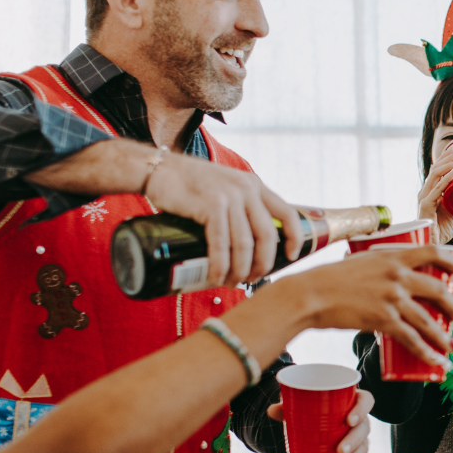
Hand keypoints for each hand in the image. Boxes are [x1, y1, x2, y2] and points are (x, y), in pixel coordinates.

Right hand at [141, 150, 304, 285]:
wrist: (158, 169)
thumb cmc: (189, 185)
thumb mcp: (224, 187)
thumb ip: (239, 205)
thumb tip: (249, 243)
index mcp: (255, 185)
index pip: (287, 213)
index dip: (294, 238)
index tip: (291, 257)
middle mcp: (247, 189)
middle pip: (268, 236)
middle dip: (263, 264)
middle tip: (252, 279)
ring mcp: (230, 196)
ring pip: (245, 244)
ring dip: (241, 270)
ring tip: (232, 282)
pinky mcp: (211, 204)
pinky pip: (222, 243)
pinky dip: (221, 265)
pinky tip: (217, 276)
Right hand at [234, 245, 452, 362]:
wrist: (310, 294)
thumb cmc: (330, 279)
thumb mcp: (360, 262)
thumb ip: (380, 267)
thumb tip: (389, 276)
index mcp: (392, 257)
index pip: (433, 252)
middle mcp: (397, 275)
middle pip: (439, 290)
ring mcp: (391, 298)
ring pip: (429, 320)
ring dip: (446, 336)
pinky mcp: (382, 319)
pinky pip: (412, 339)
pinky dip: (427, 352)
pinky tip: (437, 361)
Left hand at [268, 389, 376, 452]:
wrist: (313, 426)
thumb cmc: (311, 410)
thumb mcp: (300, 407)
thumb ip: (287, 408)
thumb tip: (271, 411)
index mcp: (352, 401)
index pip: (365, 401)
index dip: (361, 409)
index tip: (349, 420)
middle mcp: (359, 420)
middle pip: (364, 429)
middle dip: (354, 441)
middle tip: (340, 451)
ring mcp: (359, 438)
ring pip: (362, 449)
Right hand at [417, 146, 452, 242]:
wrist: (434, 245)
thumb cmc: (443, 229)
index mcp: (431, 190)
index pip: (437, 169)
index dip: (447, 157)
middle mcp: (425, 192)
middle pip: (436, 168)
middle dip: (450, 157)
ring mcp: (424, 198)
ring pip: (435, 174)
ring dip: (450, 163)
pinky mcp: (425, 207)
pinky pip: (435, 190)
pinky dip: (446, 179)